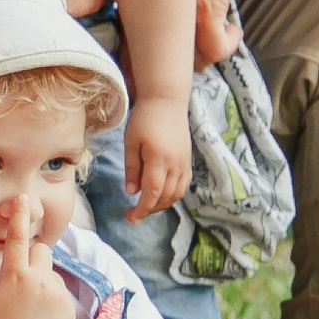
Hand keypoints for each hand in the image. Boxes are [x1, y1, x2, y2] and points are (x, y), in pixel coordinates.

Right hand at [0, 194, 76, 318]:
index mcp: (14, 275)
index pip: (17, 237)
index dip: (19, 215)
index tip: (23, 197)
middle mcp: (38, 281)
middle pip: (40, 251)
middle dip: (32, 259)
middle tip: (19, 280)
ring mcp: (56, 295)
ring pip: (52, 273)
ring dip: (42, 280)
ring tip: (28, 304)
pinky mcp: (68, 308)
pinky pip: (61, 293)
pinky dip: (51, 299)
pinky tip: (39, 316)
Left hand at [121, 94, 191, 221]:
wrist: (167, 101)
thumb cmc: (144, 118)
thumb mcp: (131, 142)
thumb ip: (132, 168)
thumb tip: (131, 192)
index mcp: (159, 159)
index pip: (152, 192)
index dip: (142, 209)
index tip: (131, 218)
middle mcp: (175, 164)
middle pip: (165, 197)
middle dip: (150, 209)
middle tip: (133, 214)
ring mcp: (184, 163)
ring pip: (176, 194)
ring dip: (161, 204)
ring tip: (145, 205)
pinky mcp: (187, 160)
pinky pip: (183, 185)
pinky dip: (172, 194)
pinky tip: (160, 194)